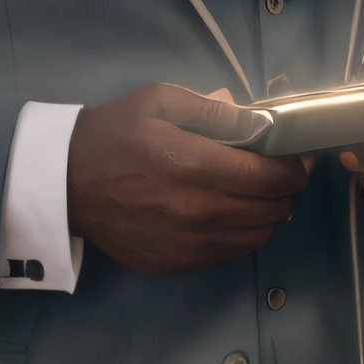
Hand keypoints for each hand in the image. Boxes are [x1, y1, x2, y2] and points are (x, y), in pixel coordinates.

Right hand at [67, 83, 313, 273]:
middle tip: (281, 173)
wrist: (65, 183)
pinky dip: (241, 234)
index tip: (298, 158)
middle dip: (285, 190)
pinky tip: (230, 214)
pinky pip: (229, 253)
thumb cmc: (114, 134)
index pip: (269, 177)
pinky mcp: (176, 262)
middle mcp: (196, 210)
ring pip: (256, 235)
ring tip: (257, 195)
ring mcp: (187, 243)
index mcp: (193, 165)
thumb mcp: (159, 100)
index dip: (294, 168)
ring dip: (266, 214)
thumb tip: (261, 124)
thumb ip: (214, 111)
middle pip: (269, 209)